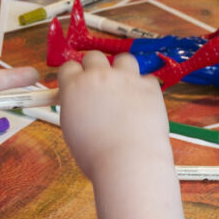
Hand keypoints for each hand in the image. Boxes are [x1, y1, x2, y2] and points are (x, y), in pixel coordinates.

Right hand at [57, 51, 169, 178]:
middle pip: (94, 57)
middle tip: (101, 85)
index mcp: (74, 87)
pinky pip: (147, 78)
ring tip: (124, 87)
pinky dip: (144, 87)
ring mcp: (126, 78)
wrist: (129, 161)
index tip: (79, 83)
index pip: (69, 67)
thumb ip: (74, 107)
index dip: (74, 76)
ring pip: (123, 59)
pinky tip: (142, 103)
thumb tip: (78, 102)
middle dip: (96, 68)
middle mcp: (99, 76)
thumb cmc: (98, 155)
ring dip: (122, 69)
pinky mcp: (149, 86)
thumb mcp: (72, 129)